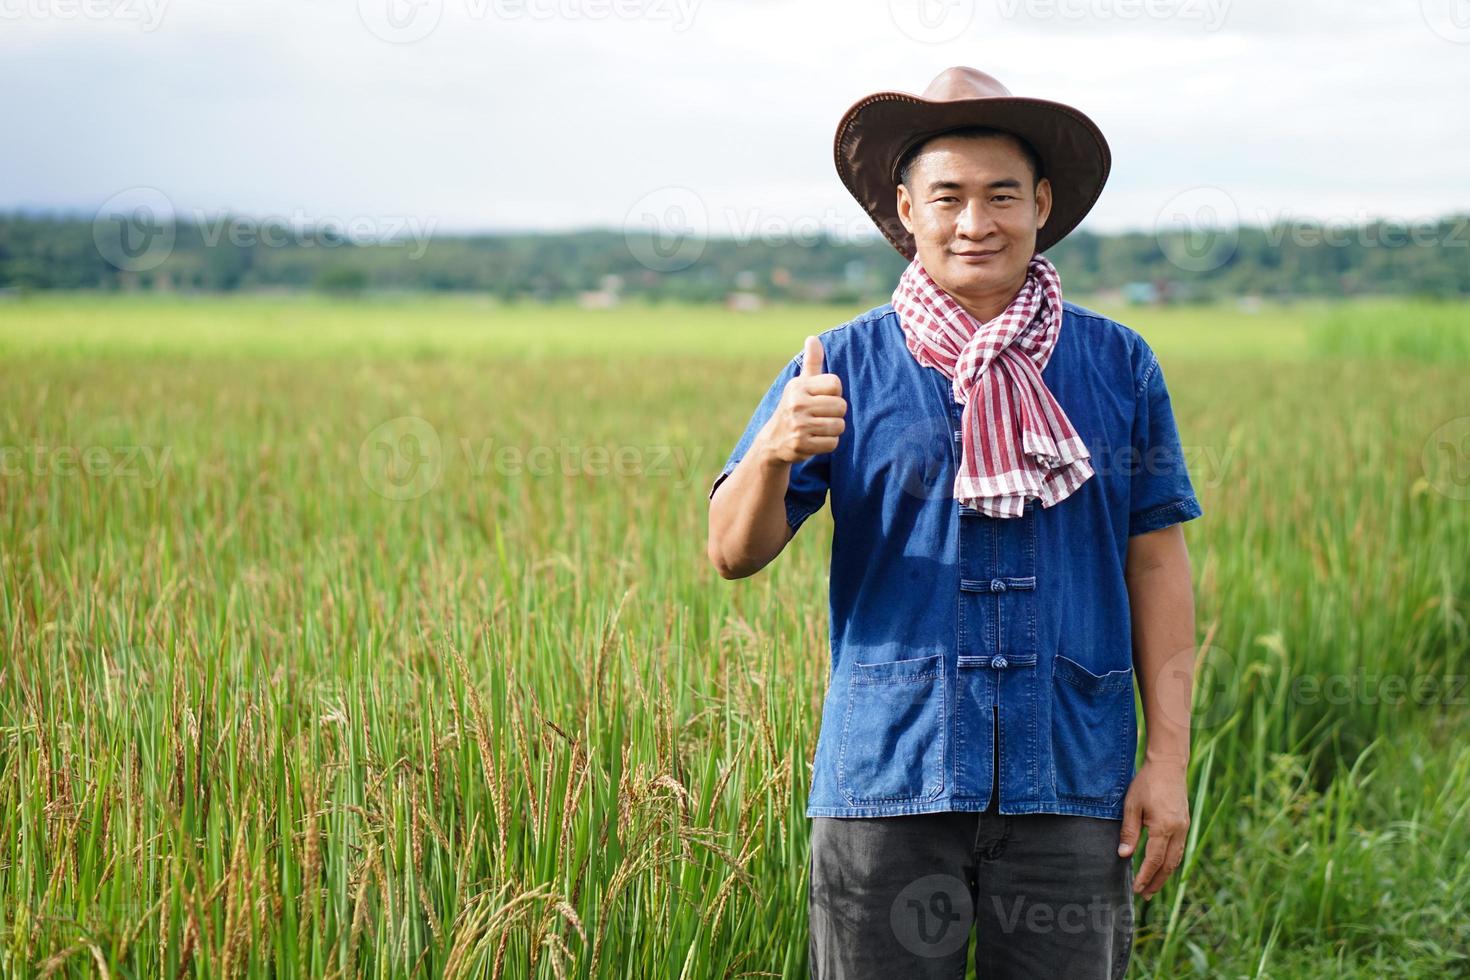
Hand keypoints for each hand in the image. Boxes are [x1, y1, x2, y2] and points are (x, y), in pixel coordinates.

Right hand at [758, 335, 846, 463]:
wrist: (773, 440)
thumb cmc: (795, 407)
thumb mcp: (801, 384)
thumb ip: (811, 362)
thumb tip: (813, 338)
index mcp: (798, 386)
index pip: (836, 384)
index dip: (834, 393)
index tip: (822, 399)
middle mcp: (796, 404)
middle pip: (841, 406)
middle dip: (835, 414)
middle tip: (820, 416)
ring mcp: (798, 425)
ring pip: (838, 426)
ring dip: (833, 430)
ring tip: (818, 429)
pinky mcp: (800, 444)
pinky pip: (832, 443)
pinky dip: (828, 444)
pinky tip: (814, 441)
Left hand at [1116, 758, 1189, 899]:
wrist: (1168, 766)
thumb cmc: (1146, 784)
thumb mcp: (1131, 806)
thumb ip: (1129, 832)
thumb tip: (1123, 856)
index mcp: (1163, 827)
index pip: (1154, 860)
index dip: (1146, 876)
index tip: (1137, 889)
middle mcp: (1178, 831)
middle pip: (1169, 865)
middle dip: (1157, 882)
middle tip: (1145, 895)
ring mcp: (1184, 828)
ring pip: (1177, 859)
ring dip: (1165, 875)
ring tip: (1153, 886)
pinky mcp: (1185, 823)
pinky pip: (1179, 849)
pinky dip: (1171, 862)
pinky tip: (1163, 867)